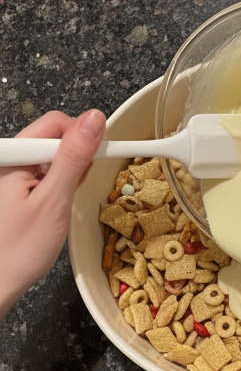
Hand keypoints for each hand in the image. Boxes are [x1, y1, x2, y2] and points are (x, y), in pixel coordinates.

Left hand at [0, 109, 105, 319]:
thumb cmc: (19, 250)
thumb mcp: (53, 200)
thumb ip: (74, 157)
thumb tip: (95, 119)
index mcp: (13, 158)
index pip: (56, 123)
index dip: (83, 137)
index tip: (100, 156)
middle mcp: (11, 160)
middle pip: (55, 135)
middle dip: (75, 155)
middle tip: (74, 186)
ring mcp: (13, 173)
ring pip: (54, 153)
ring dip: (67, 170)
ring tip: (62, 199)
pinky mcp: (17, 185)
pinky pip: (46, 170)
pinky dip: (59, 182)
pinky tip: (55, 202)